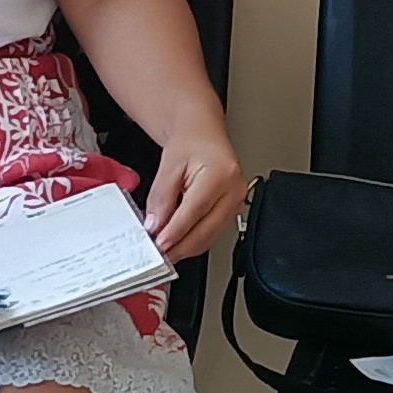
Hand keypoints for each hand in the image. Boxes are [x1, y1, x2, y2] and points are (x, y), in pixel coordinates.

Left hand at [141, 134, 244, 259]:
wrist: (204, 136)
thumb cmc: (191, 144)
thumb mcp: (168, 165)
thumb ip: (160, 197)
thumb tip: (155, 225)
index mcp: (221, 173)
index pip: (195, 210)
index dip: (175, 232)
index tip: (159, 244)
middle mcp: (234, 190)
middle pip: (207, 229)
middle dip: (181, 247)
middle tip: (160, 256)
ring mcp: (237, 202)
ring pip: (211, 237)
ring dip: (187, 248)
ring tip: (166, 252)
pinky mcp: (233, 211)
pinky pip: (214, 234)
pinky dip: (195, 242)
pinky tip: (179, 243)